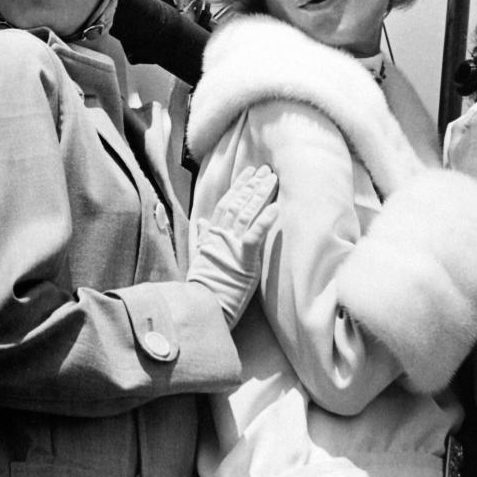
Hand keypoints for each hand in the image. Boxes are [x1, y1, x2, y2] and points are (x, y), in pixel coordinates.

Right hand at [188, 164, 277, 327]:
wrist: (203, 307)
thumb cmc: (204, 286)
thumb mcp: (200, 258)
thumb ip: (202, 238)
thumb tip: (200, 222)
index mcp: (212, 235)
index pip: (226, 203)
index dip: (238, 185)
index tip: (249, 171)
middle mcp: (221, 236)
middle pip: (238, 203)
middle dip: (252, 184)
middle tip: (266, 169)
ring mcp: (231, 246)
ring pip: (247, 213)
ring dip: (260, 195)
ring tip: (272, 179)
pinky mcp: (243, 259)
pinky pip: (255, 235)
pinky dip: (265, 220)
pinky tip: (276, 208)